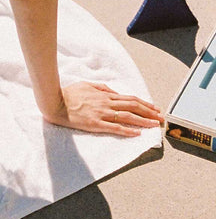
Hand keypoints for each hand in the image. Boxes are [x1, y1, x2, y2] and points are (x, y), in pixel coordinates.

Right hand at [45, 81, 162, 136]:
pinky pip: (114, 127)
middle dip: (149, 113)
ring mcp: (102, 114)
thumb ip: (102, 88)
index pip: (130, 99)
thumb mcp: (87, 85)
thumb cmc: (70, 93)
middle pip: (133, 107)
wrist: (56, 102)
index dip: (145, 103)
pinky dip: (127, 130)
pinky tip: (137, 134)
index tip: (155, 108)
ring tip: (155, 126)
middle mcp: (106, 103)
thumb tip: (114, 92)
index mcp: (105, 94)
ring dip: (144, 121)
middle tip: (161, 118)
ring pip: (128, 117)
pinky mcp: (95, 124)